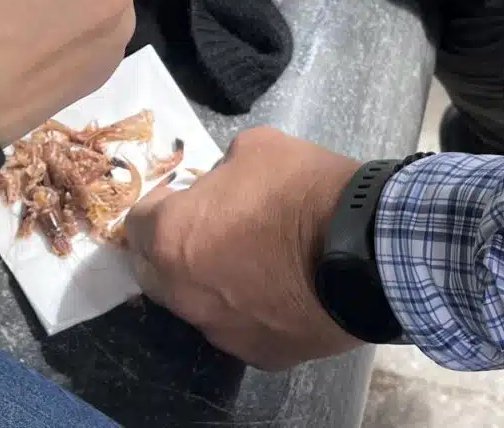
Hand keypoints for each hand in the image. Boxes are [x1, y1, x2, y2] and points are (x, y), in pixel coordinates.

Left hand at [126, 127, 364, 369]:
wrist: (369, 250)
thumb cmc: (304, 191)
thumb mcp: (254, 148)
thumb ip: (221, 169)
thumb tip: (219, 183)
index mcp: (170, 238)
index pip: (134, 224)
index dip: (157, 205)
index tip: (181, 197)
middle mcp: (183, 292)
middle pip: (153, 271)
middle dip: (168, 248)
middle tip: (204, 229)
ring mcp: (219, 330)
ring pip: (195, 305)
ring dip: (207, 282)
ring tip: (247, 262)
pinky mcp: (258, 355)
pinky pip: (238, 329)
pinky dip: (247, 311)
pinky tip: (277, 292)